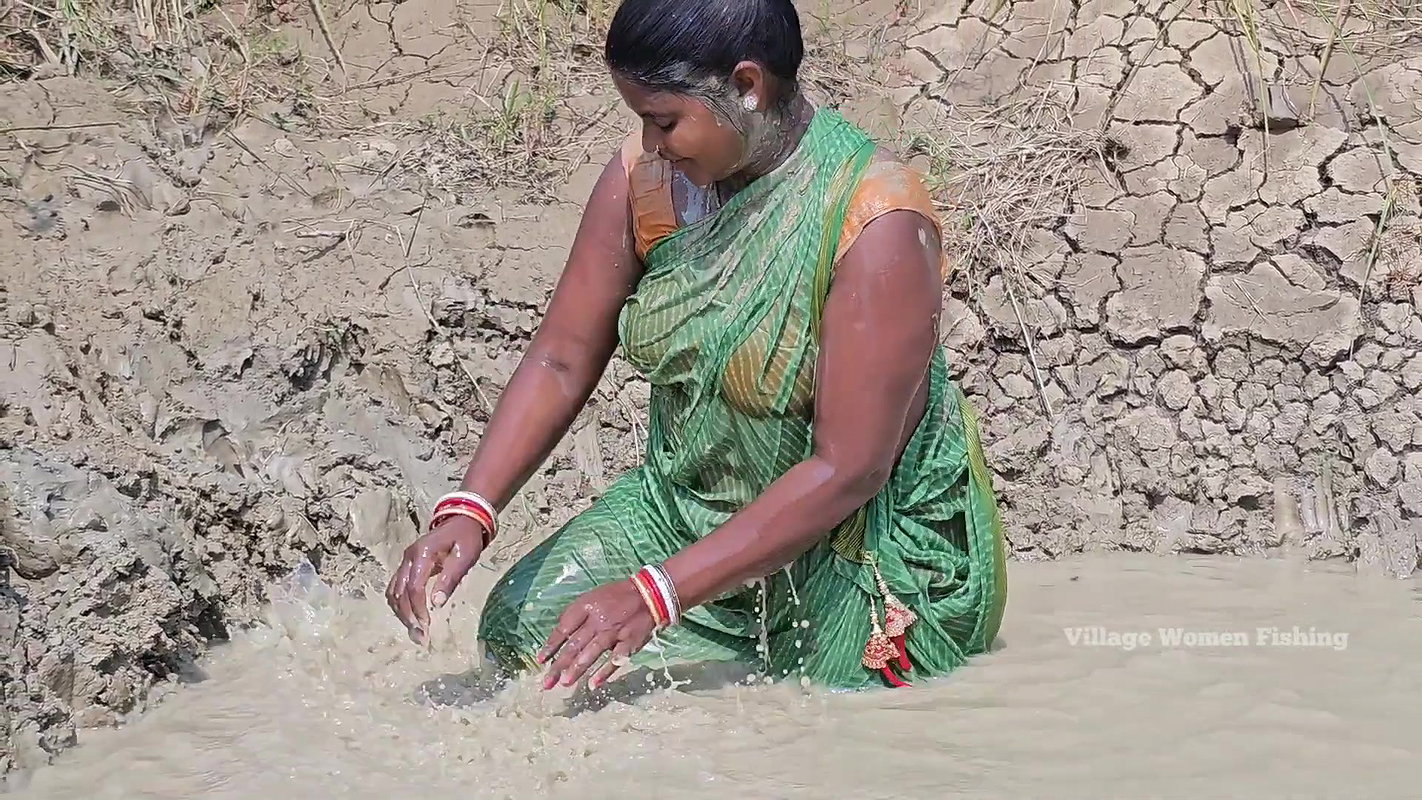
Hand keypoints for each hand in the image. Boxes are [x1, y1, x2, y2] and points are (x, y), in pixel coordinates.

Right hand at [386, 515, 484, 643]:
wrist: (462, 520)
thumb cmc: (466, 538)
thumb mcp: (464, 556)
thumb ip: (450, 578)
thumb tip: (436, 603)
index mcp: (422, 554)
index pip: (413, 587)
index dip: (418, 609)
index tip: (427, 626)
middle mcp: (408, 558)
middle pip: (399, 593)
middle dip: (408, 617)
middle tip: (421, 637)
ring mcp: (405, 562)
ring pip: (394, 593)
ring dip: (401, 614)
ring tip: (415, 632)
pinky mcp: (407, 566)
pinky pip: (395, 588)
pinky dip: (399, 605)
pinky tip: (409, 617)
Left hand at [538, 579, 655, 690]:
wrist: (651, 593)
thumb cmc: (617, 597)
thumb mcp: (593, 598)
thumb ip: (577, 616)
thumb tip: (561, 636)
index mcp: (587, 607)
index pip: (564, 628)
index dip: (551, 645)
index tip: (541, 660)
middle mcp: (598, 620)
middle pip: (575, 644)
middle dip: (559, 665)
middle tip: (547, 683)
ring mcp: (614, 632)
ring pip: (592, 652)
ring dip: (578, 668)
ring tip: (565, 683)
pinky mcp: (630, 641)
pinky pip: (616, 658)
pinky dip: (605, 671)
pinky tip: (594, 684)